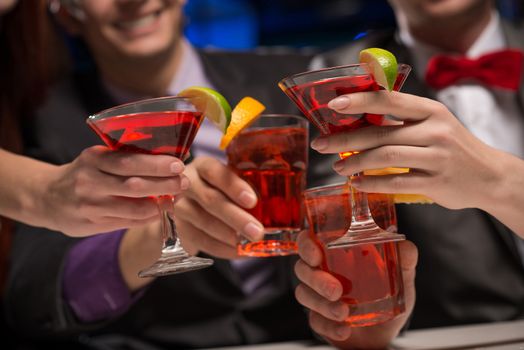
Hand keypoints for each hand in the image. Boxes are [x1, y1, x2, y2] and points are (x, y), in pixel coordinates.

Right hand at [40, 145, 188, 235]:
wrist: (47, 197)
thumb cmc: (84, 173)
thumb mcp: (97, 158)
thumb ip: (124, 159)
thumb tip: (168, 160)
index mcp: (94, 159)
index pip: (130, 162)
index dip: (156, 165)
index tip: (178, 165)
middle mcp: (90, 182)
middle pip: (135, 185)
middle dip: (164, 184)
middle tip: (184, 182)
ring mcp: (91, 206)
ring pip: (134, 208)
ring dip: (160, 204)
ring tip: (176, 197)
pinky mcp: (92, 225)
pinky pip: (128, 222)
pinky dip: (148, 216)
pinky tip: (159, 210)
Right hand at [173, 156, 264, 258]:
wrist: (191, 206)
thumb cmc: (219, 189)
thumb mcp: (229, 181)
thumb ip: (246, 186)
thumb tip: (276, 205)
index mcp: (204, 166)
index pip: (216, 172)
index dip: (234, 187)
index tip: (252, 201)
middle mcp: (187, 183)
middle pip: (211, 200)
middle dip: (236, 218)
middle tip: (257, 232)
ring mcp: (178, 206)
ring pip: (204, 222)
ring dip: (229, 236)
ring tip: (249, 243)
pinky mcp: (177, 227)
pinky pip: (200, 240)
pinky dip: (222, 248)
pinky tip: (238, 251)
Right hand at [294, 231, 417, 348]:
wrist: (387, 328)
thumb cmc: (386, 292)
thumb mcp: (400, 275)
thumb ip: (404, 260)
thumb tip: (407, 247)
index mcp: (332, 254)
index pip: (308, 242)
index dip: (306, 245)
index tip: (316, 254)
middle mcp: (320, 272)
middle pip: (302, 269)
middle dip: (316, 279)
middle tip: (335, 290)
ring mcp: (317, 297)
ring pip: (304, 295)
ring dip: (322, 305)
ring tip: (343, 312)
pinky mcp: (319, 319)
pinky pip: (315, 321)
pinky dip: (329, 326)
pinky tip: (344, 329)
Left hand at [310, 91, 505, 210]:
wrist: (489, 175)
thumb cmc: (452, 147)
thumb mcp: (434, 123)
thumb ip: (401, 119)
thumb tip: (357, 117)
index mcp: (431, 111)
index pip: (390, 101)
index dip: (359, 101)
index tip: (333, 106)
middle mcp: (435, 131)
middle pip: (380, 133)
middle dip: (345, 139)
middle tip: (321, 144)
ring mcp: (436, 157)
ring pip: (385, 157)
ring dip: (355, 163)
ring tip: (337, 167)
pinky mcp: (436, 182)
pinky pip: (396, 182)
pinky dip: (372, 183)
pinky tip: (357, 183)